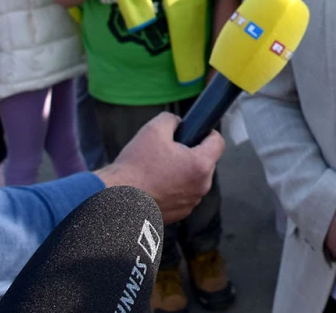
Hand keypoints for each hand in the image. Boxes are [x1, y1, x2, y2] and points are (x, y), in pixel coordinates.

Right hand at [96, 112, 224, 223]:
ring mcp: (191, 203)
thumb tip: (178, 124)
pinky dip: (173, 188)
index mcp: (201, 165)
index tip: (194, 132)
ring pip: (193, 179)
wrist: (116, 201)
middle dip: (190, 153)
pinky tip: (154, 184)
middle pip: (205, 161)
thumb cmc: (135, 168)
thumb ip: (172, 120)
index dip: (207, 133)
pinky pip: (183, 194)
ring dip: (182, 172)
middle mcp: (201, 187)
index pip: (218, 142)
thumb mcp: (153, 130)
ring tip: (158, 169)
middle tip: (168, 151)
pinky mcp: (179, 214)